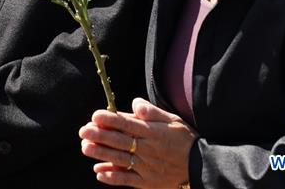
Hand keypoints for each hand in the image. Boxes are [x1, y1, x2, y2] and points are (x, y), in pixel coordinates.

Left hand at [78, 98, 196, 187]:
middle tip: (83, 130)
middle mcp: (148, 150)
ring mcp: (147, 168)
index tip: (95, 115)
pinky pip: (128, 180)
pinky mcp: (148, 183)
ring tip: (85, 148)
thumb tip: (135, 104)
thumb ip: (152, 112)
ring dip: (102, 155)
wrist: (202, 167)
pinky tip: (98, 172)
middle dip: (100, 136)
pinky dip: (113, 177)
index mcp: (153, 133)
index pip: (128, 124)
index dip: (111, 120)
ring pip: (121, 160)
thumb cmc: (184, 139)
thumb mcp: (172, 120)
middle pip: (120, 142)